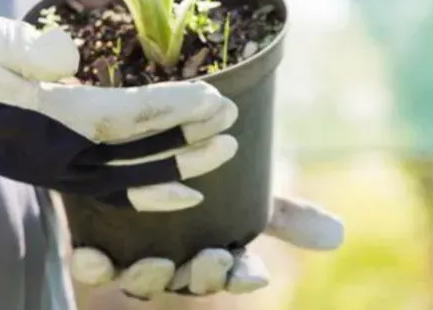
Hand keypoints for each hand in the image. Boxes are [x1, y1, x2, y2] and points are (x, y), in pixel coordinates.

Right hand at [0, 0, 238, 210]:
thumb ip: (26, 46)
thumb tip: (65, 56)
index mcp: (42, 118)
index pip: (122, 118)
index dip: (171, 110)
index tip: (215, 98)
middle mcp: (51, 153)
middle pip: (135, 153)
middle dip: (187, 139)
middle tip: (234, 125)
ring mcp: (52, 167)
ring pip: (127, 176)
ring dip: (177, 166)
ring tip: (224, 152)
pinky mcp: (52, 167)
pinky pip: (109, 187)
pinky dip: (146, 190)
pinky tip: (178, 189)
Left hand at [69, 195, 343, 297]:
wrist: (141, 152)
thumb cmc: (200, 180)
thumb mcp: (246, 191)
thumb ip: (286, 213)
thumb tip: (340, 235)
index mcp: (214, 253)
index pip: (235, 274)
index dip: (243, 277)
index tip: (253, 271)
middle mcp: (175, 261)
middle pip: (190, 281)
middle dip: (203, 276)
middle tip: (211, 257)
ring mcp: (134, 254)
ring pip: (143, 280)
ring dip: (151, 277)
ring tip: (157, 261)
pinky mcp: (96, 240)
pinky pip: (92, 264)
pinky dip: (93, 264)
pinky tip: (93, 254)